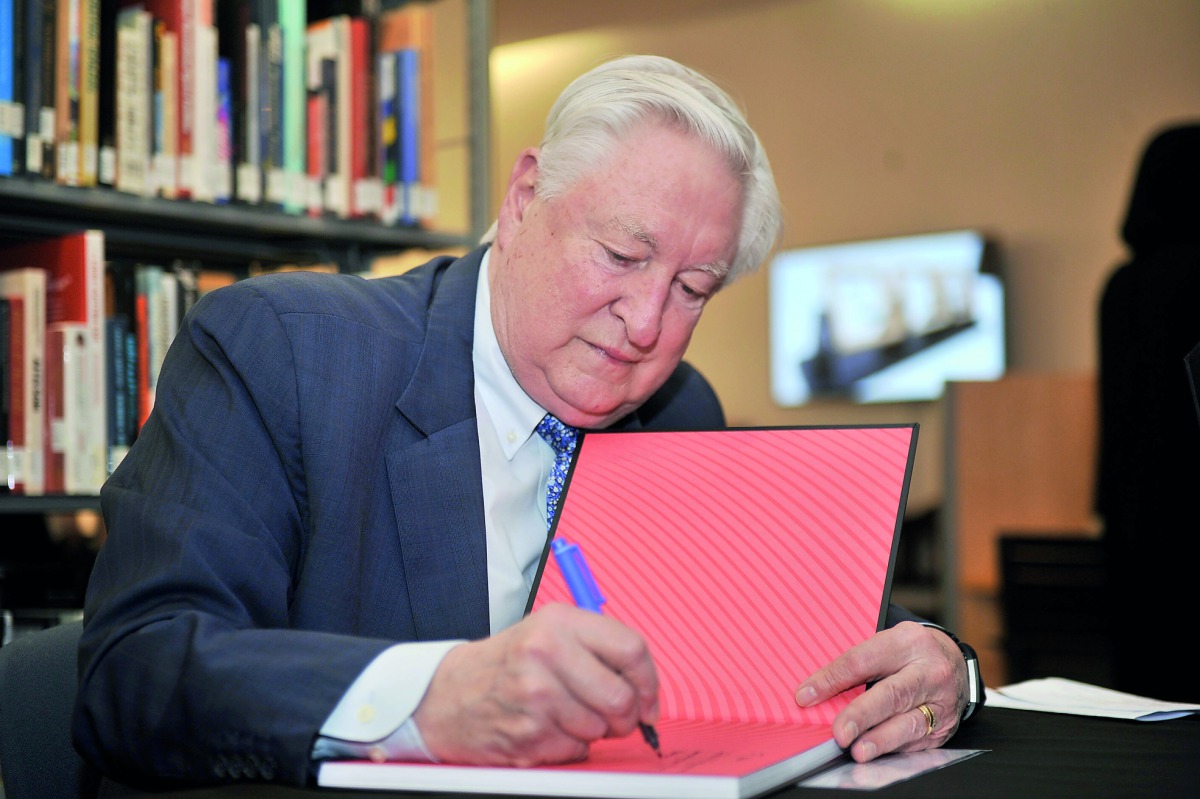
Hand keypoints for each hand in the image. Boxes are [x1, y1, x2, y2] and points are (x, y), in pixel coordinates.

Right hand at [412, 603, 659, 765]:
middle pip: (622, 698)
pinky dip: (569, 747)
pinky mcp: (527, 734)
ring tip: (565, 715)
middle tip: (615, 716)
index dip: (649, 681)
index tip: (648, 698)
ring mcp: (535, 697)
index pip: (631, 649)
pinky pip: (576, 750)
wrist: (447, 694)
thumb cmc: (506, 663)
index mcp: (559, 622)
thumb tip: (645, 689)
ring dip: (593, 731)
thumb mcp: (548, 632)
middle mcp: (546, 654)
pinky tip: (547, 729)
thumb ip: (597, 648)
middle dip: (626, 716)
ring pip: (600, 729)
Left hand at [794, 621, 966, 761]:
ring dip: (880, 739)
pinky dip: (892, 748)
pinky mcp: (944, 726)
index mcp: (906, 641)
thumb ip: (858, 664)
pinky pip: (916, 740)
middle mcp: (928, 671)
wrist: (954, 662)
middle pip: (891, 694)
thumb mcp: (888, 644)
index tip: (806, 696)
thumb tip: (818, 691)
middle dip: (862, 715)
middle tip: (839, 732)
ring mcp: (939, 700)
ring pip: (909, 722)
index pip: (862, 660)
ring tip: (858, 750)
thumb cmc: (911, 652)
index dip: (832, 679)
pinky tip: (876, 753)